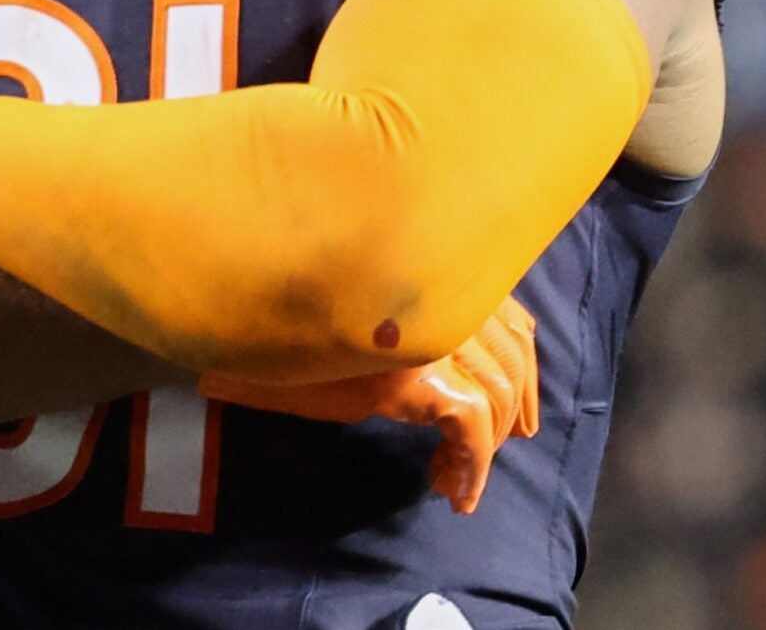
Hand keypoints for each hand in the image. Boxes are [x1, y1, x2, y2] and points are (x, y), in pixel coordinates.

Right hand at [200, 295, 538, 514]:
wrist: (242, 331)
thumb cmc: (292, 318)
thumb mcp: (366, 317)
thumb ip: (418, 322)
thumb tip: (471, 370)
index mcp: (437, 272)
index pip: (515, 322)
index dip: (523, 374)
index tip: (513, 415)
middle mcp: (444, 296)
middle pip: (512, 362)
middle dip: (510, 414)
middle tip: (489, 453)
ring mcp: (433, 336)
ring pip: (494, 400)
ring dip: (486, 450)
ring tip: (451, 479)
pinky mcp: (418, 380)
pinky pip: (471, 434)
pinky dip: (472, 470)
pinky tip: (453, 493)